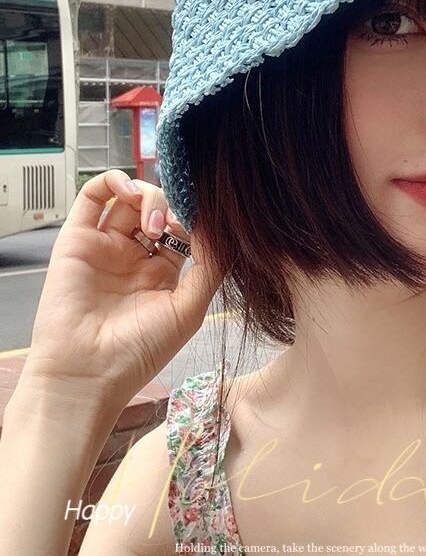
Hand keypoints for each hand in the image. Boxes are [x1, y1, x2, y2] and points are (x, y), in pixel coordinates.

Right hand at [18, 169, 222, 418]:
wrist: (87, 373)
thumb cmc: (139, 352)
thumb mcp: (189, 309)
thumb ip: (209, 267)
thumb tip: (218, 228)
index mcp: (163, 275)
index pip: (184, 231)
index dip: (196, 221)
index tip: (205, 222)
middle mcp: (134, 259)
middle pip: (159, 211)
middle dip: (173, 208)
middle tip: (174, 227)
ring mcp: (106, 247)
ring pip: (129, 199)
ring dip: (147, 196)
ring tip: (152, 222)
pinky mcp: (77, 240)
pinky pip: (92, 197)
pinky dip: (112, 182)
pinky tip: (129, 192)